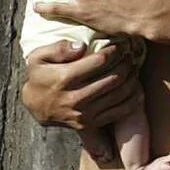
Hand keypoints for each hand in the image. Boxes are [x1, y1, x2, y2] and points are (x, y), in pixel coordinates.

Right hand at [21, 38, 141, 133]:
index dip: (115, 51)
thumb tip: (81, 46)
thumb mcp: (38, 58)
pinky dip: (132, 99)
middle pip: (114, 78)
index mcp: (65, 78)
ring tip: (132, 68)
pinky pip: (120, 112)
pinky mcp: (91, 124)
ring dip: (131, 79)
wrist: (35, 107)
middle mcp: (76, 98)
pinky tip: (135, 87)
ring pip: (120, 94)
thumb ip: (58, 48)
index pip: (100, 61)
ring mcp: (85, 113)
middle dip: (126, 64)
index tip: (120, 45)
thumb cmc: (40, 77)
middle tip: (129, 56)